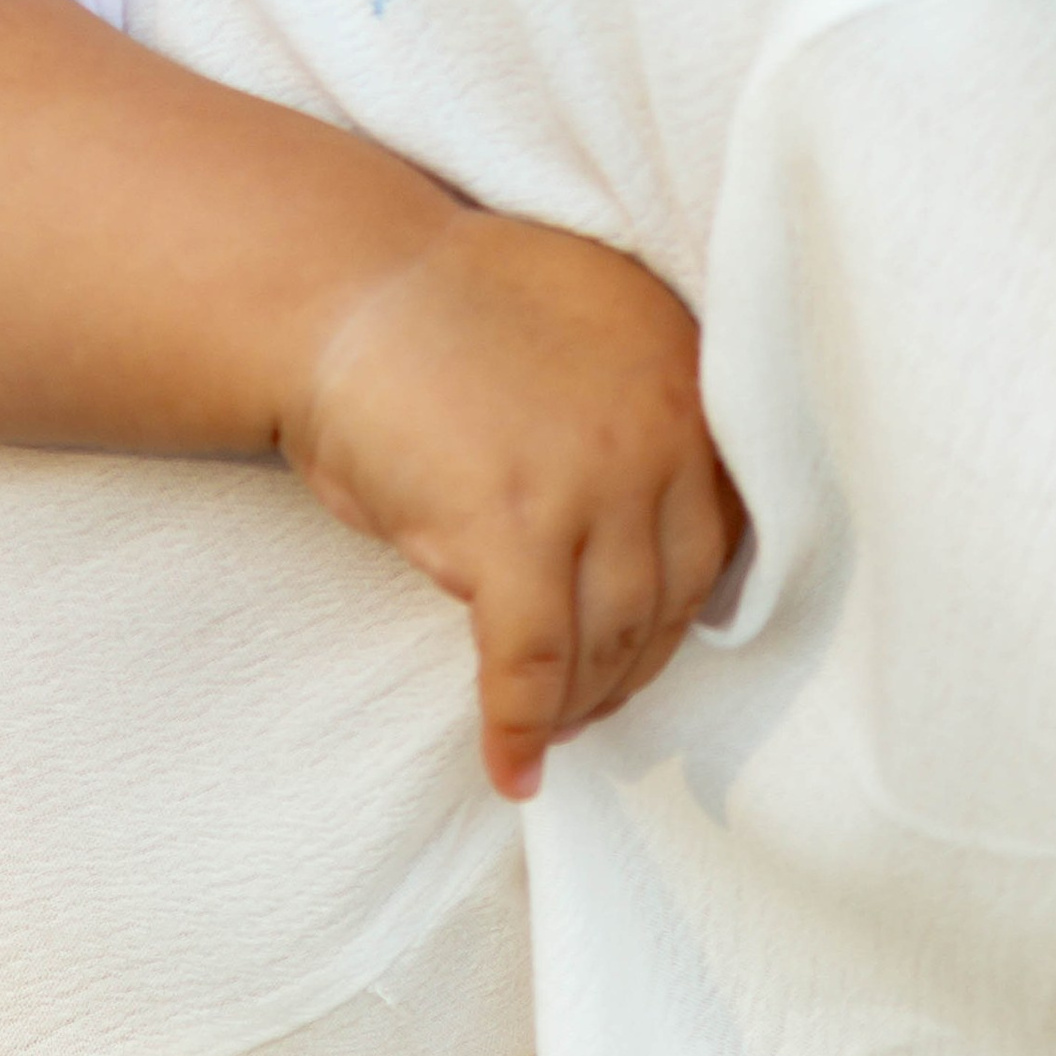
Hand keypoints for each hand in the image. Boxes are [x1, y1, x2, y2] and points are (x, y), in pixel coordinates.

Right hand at [279, 208, 743, 801]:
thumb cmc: (441, 312)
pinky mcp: (513, 528)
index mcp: (683, 366)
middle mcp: (661, 423)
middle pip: (672, 592)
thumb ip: (631, 415)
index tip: (644, 644)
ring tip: (553, 732)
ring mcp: (591, 478)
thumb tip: (642, 544)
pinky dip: (522, 726)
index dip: (679, 603)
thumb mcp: (580, 331)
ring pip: (612, 637)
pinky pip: (534, 662)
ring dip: (584, 703)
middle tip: (593, 705)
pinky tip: (511, 767)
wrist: (337, 288)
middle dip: (633, 665)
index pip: (718, 525)